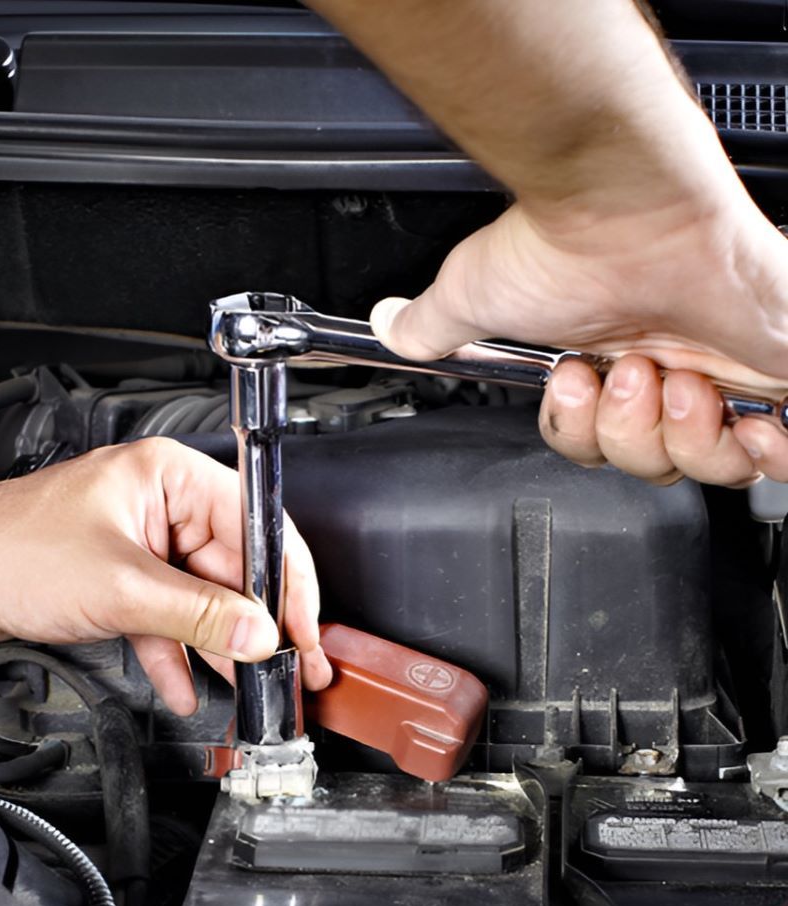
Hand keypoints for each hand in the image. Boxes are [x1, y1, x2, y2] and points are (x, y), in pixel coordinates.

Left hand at [0, 438, 330, 713]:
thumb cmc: (7, 549)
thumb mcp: (121, 588)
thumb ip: (198, 616)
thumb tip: (257, 635)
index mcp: (168, 476)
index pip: (256, 522)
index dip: (287, 581)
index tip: (303, 627)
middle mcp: (160, 504)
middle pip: (232, 567)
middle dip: (253, 625)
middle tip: (285, 667)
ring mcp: (140, 544)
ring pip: (200, 599)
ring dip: (218, 646)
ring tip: (248, 687)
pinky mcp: (120, 579)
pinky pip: (167, 617)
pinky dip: (176, 653)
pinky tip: (187, 689)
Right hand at [371, 189, 787, 486]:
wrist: (630, 205)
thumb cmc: (566, 241)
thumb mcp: (474, 297)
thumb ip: (432, 326)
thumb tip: (390, 328)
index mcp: (610, 363)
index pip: (605, 448)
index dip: (586, 436)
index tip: (575, 382)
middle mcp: (669, 366)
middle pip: (654, 467)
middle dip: (631, 435)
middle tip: (627, 373)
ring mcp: (729, 369)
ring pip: (711, 468)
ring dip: (682, 436)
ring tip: (677, 378)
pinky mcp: (779, 369)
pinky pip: (782, 458)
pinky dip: (765, 455)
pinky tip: (744, 424)